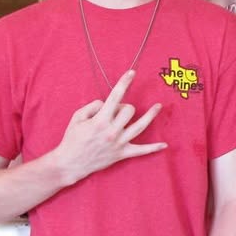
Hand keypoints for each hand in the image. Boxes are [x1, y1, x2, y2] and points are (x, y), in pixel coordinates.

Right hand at [54, 70, 166, 184]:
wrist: (70, 164)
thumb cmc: (72, 139)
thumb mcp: (77, 117)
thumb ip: (93, 106)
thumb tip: (107, 103)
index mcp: (100, 120)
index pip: (115, 96)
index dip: (124, 82)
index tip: (131, 72)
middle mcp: (112, 131)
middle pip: (129, 110)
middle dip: (124, 107)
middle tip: (115, 112)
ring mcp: (119, 143)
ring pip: (140, 126)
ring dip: (151, 115)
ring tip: (158, 106)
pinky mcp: (122, 154)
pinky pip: (141, 151)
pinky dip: (153, 148)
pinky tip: (164, 145)